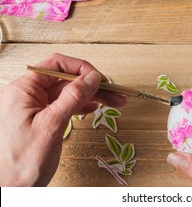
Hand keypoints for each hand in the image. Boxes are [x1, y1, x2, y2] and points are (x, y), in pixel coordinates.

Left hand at [0, 53, 126, 185]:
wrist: (10, 190)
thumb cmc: (21, 162)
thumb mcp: (51, 125)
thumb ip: (72, 98)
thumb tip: (92, 77)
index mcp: (24, 90)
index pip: (56, 65)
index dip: (80, 68)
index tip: (100, 79)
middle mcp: (30, 95)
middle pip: (67, 80)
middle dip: (93, 85)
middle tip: (116, 93)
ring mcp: (37, 107)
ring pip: (70, 92)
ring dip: (94, 96)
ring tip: (115, 101)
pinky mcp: (44, 119)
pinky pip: (67, 105)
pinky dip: (84, 105)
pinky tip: (97, 107)